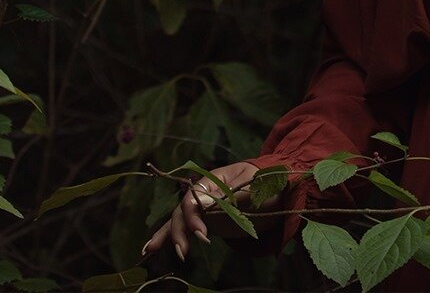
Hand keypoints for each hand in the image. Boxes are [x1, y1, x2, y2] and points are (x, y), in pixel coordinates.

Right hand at [140, 160, 283, 262]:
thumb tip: (201, 202)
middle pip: (183, 210)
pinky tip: (150, 248)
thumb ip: (229, 196)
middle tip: (184, 251)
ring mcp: (204, 208)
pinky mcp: (206, 221)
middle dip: (180, 230)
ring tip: (150, 250)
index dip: (193, 215)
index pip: (194, 197)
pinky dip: (168, 237)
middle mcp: (204, 193)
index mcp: (214, 179)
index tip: (201, 234)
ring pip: (179, 220)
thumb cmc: (268, 185)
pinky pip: (185, 228)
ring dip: (168, 235)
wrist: (279, 193)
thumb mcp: (253, 188)